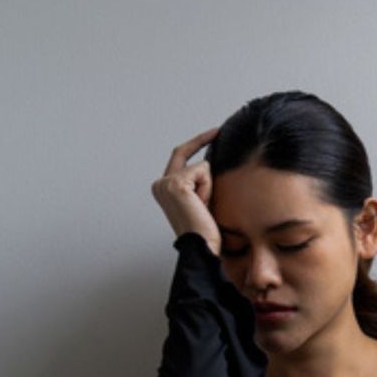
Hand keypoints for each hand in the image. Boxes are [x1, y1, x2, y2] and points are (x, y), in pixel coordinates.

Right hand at [151, 127, 221, 256]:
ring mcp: (165, 182)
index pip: (179, 157)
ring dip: (209, 186)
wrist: (202, 246)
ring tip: (204, 206)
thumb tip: (211, 162)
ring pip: (201, 166)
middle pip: (184, 152)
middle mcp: (160, 183)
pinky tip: (203, 204)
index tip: (213, 133)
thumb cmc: (205, 229)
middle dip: (201, 140)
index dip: (195, 143)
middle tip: (217, 129)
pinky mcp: (175, 183)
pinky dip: (208, 188)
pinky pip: (203, 172)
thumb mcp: (202, 199)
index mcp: (163, 188)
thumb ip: (200, 181)